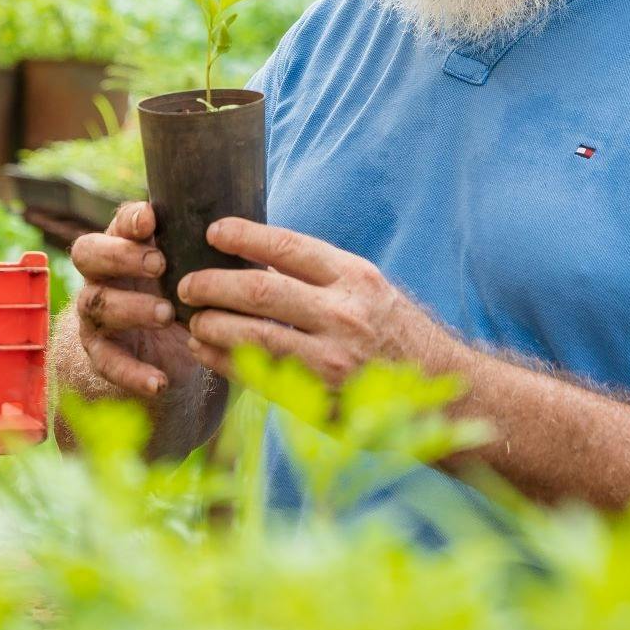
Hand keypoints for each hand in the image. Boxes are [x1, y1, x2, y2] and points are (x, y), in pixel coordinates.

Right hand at [67, 202, 198, 399]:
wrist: (171, 352)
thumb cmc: (188, 295)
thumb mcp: (200, 272)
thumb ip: (209, 252)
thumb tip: (243, 234)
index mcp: (127, 245)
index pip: (118, 224)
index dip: (130, 220)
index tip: (152, 220)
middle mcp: (103, 275)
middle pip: (88, 254)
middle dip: (120, 256)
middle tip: (159, 264)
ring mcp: (96, 314)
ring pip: (96, 304)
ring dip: (131, 308)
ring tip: (166, 314)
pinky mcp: (101, 352)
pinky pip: (107, 362)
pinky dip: (131, 372)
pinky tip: (159, 381)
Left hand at [177, 219, 457, 385]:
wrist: (444, 392)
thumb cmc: (397, 333)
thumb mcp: (369, 291)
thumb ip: (321, 276)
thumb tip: (255, 258)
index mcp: (355, 277)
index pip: (286, 246)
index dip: (242, 235)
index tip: (212, 232)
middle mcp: (344, 313)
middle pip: (258, 290)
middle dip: (211, 284)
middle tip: (185, 283)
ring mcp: (332, 358)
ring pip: (252, 335)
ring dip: (211, 325)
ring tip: (192, 319)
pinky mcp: (321, 397)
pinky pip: (260, 374)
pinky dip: (226, 360)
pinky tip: (207, 351)